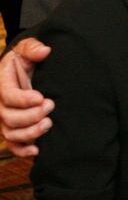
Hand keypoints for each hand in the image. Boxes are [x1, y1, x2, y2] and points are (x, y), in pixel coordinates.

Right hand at [0, 37, 53, 156]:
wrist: (23, 70)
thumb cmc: (25, 59)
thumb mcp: (26, 48)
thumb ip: (33, 48)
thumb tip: (44, 51)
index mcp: (2, 84)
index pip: (8, 96)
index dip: (24, 100)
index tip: (42, 97)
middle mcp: (0, 105)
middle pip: (9, 118)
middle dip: (31, 115)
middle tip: (51, 106)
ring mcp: (5, 119)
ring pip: (10, 134)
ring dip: (30, 133)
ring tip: (48, 124)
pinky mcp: (13, 129)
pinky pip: (13, 145)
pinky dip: (23, 151)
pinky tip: (37, 150)